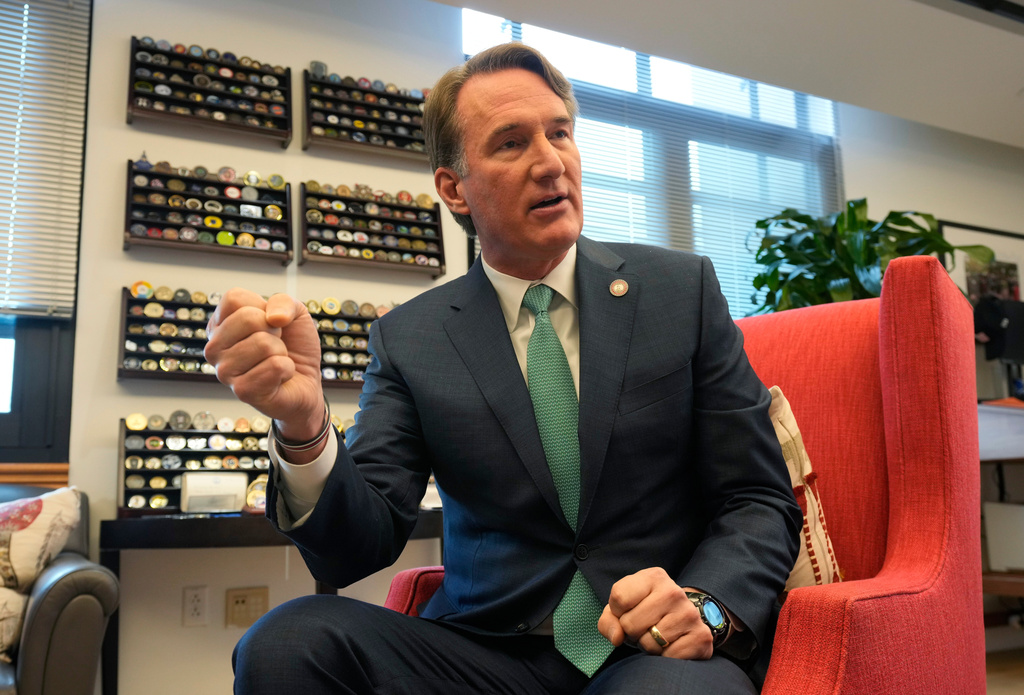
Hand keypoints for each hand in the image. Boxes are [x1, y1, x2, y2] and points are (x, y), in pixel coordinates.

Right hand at [205, 289, 324, 441]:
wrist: (306, 381)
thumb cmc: (294, 347)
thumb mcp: (294, 313)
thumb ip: (284, 302)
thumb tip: (274, 318)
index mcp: (219, 325)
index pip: (234, 298)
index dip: (262, 308)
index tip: (268, 324)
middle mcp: (214, 348)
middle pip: (248, 318)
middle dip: (274, 330)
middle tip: (275, 345)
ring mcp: (224, 371)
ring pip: (263, 344)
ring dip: (281, 352)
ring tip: (276, 361)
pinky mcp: (242, 391)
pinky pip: (275, 366)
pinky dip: (287, 369)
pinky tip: (279, 377)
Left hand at [597, 567, 711, 659]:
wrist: (685, 620)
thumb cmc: (646, 613)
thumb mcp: (623, 609)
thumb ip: (609, 620)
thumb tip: (617, 637)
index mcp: (653, 577)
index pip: (619, 598)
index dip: (617, 613)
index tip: (628, 613)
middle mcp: (673, 591)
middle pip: (630, 623)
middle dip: (632, 633)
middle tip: (645, 628)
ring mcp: (689, 614)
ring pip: (648, 643)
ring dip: (648, 646)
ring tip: (657, 636)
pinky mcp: (701, 637)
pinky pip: (668, 657)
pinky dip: (664, 658)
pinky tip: (671, 646)